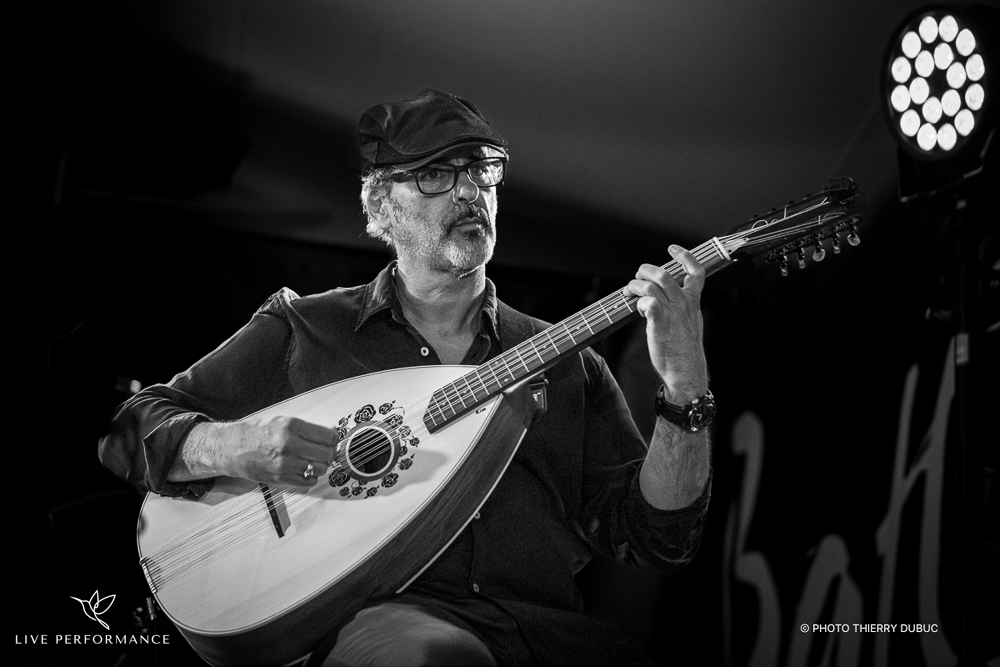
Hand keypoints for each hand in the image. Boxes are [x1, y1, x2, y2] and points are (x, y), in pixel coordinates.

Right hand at [216, 415, 338, 486]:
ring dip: (320, 465)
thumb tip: (331, 432)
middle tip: (325, 450)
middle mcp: (289, 446)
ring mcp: (285, 464)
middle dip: (329, 452)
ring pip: (320, 469)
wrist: (234, 448)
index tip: (332, 440)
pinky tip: (304, 469)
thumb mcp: (283, 421)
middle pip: (327, 454)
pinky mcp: (281, 478)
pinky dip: (310, 477)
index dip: (333, 439)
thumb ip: (307, 428)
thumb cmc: (257, 433)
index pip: (328, 437)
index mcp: (291, 427)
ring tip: (312, 459)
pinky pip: (308, 482)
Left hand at [625, 245, 708, 403]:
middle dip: (646, 270)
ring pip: (651, 285)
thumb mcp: (690, 323)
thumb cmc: (685, 351)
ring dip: (635, 285)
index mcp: (693, 302)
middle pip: (664, 274)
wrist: (686, 372)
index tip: (672, 248)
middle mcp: (684, 304)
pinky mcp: (659, 323)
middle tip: (638, 276)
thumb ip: (682, 308)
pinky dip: (638, 302)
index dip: (684, 255)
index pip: (695, 271)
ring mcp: (672, 313)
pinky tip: (637, 309)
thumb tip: (666, 300)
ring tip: (629, 292)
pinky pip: (647, 302)